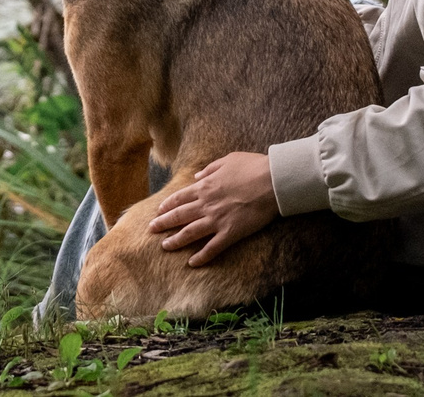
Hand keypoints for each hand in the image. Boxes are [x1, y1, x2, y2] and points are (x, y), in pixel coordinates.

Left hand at [148, 151, 277, 266]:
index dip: (167, 205)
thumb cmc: (252, 167)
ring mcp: (217, 219)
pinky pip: (212, 248)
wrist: (272, 181)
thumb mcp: (227, 160)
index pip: (180, 197)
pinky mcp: (231, 232)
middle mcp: (206, 204)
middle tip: (151, 230)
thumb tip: (196, 175)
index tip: (158, 211)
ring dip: (176, 241)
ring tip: (165, 247)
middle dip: (163, 223)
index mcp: (205, 186)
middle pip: (179, 215)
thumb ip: (209, 169)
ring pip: (190, 233)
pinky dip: (202, 257)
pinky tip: (192, 263)